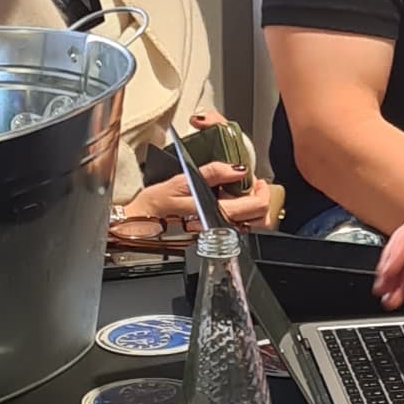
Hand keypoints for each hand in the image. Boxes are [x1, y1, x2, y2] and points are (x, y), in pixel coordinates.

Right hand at [110, 158, 272, 245]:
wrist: (141, 222)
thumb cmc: (156, 203)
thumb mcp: (182, 180)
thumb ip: (212, 173)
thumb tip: (236, 168)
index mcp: (216, 212)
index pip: (256, 206)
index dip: (262, 190)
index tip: (257, 179)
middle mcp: (221, 226)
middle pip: (259, 220)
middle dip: (262, 200)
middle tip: (254, 185)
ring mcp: (218, 233)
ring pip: (252, 227)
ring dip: (254, 209)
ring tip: (244, 194)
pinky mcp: (213, 235)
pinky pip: (238, 228)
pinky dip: (242, 216)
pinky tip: (232, 204)